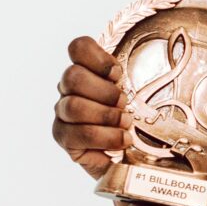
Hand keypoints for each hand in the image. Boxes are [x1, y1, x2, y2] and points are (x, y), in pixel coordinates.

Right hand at [51, 36, 125, 181]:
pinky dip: (105, 137)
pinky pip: (78, 133)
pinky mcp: (63, 137)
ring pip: (73, 106)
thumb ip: (132, 75)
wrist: (131, 157)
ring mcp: (63, 113)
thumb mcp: (138, 94)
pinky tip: (122, 140)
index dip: (99, 58)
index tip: (117, 75)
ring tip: (126, 123)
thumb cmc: (133, 121)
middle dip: (105, 91)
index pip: (78, 47)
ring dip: (106, 115)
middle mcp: (69, 89)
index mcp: (86, 71)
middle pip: (72, 76)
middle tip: (124, 103)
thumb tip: (144, 59)